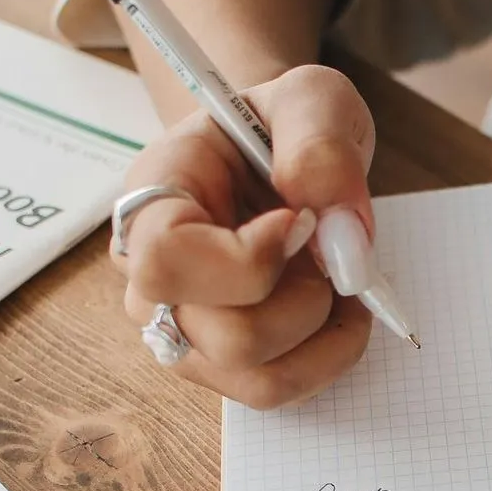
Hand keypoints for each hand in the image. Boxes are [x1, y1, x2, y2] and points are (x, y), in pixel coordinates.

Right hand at [114, 63, 375, 406]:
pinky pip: (278, 390)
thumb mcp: (311, 100)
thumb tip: (334, 227)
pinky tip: (341, 310)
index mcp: (152, 202)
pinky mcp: (222, 364)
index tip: (299, 220)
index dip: (246, 259)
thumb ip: (321, 144)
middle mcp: (150, 281)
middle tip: (322, 245)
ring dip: (321, 330)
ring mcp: (182, 331)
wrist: (274, 155)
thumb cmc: (279, 127)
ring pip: (255, 376)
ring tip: (335, 277)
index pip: (166, 262)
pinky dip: (330, 357)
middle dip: (304, 298)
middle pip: (223, 336)